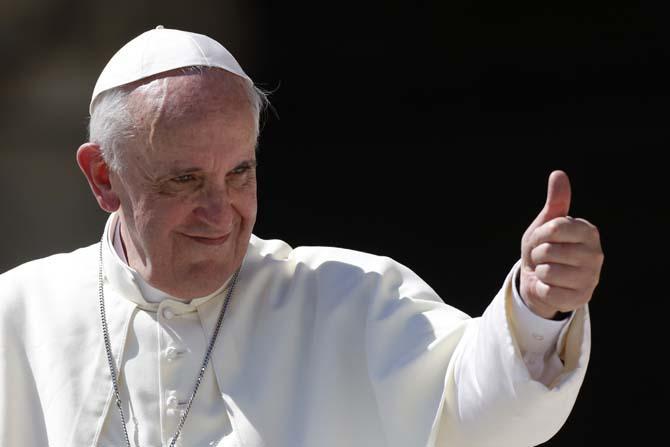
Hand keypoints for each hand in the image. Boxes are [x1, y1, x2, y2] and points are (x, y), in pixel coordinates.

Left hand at [520, 171, 603, 318]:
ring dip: (540, 272)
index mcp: (589, 231)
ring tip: (547, 271)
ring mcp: (591, 278)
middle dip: (537, 254)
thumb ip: (556, 201)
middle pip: (549, 250)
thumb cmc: (545, 247)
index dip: (539, 234)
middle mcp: (596, 254)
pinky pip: (548, 291)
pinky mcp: (581, 298)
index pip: (554, 228)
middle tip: (543, 257)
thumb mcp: (547, 223)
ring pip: (547, 271)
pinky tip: (551, 287)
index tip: (542, 238)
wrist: (541, 279)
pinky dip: (542, 289)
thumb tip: (558, 174)